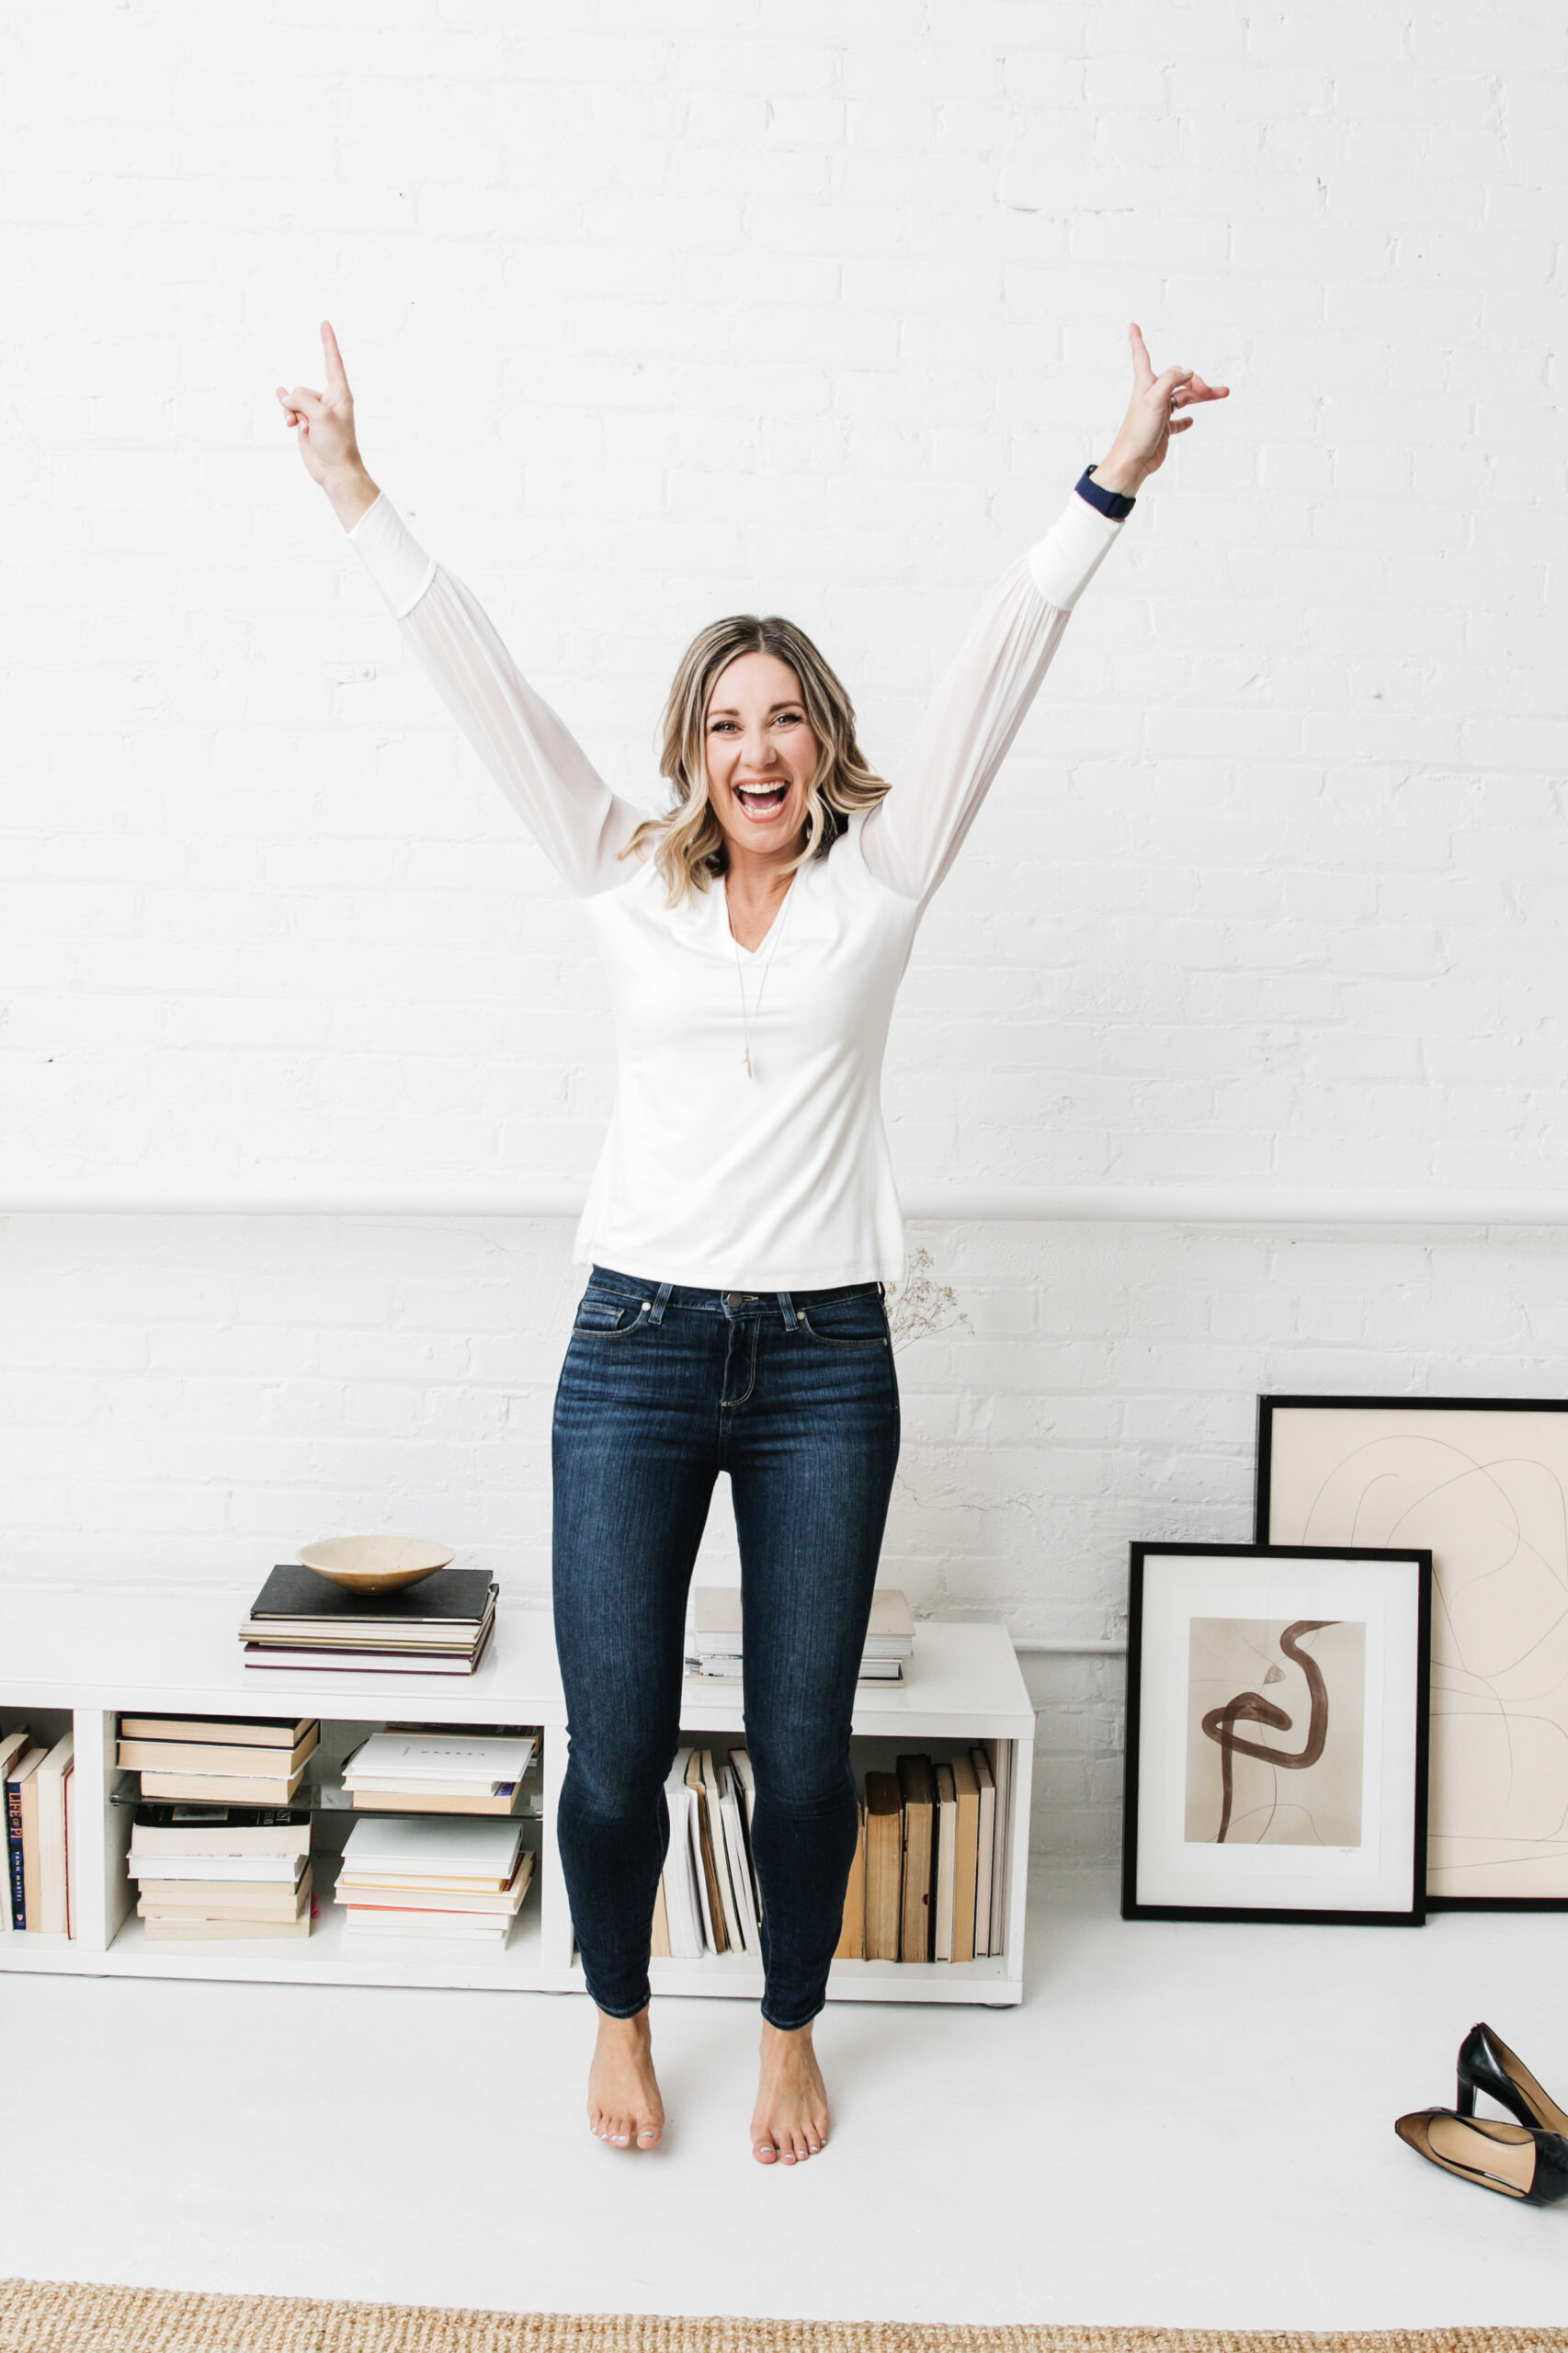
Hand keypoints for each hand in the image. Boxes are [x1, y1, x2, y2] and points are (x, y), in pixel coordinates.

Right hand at [275, 320, 362, 488]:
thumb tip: (286, 399)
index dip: (328, 342)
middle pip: (302, 389)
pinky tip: (281, 401)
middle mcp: (328, 400)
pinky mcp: (305, 423)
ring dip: (291, 414)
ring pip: (293, 401)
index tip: (325, 324)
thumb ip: (301, 399)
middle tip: (311, 424)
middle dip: (299, 404)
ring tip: (302, 429)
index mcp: (340, 394)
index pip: (333, 361)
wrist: (335, 472)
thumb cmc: (337, 445)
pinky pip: (289, 409)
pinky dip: (285, 411)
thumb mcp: (321, 416)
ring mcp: (315, 412)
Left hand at [1094, 322, 1229, 495]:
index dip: (1137, 340)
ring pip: (1185, 398)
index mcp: (1146, 384)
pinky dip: (1186, 419)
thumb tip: (1188, 371)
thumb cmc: (1138, 432)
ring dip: (1202, 396)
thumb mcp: (1154, 399)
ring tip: (1222, 394)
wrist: (1132, 463)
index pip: (1142, 356)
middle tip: (1211, 390)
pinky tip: (1192, 421)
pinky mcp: (1163, 429)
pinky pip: (1178, 420)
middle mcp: (1153, 395)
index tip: (1132, 325)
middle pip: (1179, 380)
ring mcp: (1159, 412)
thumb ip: (1171, 379)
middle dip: (1198, 381)